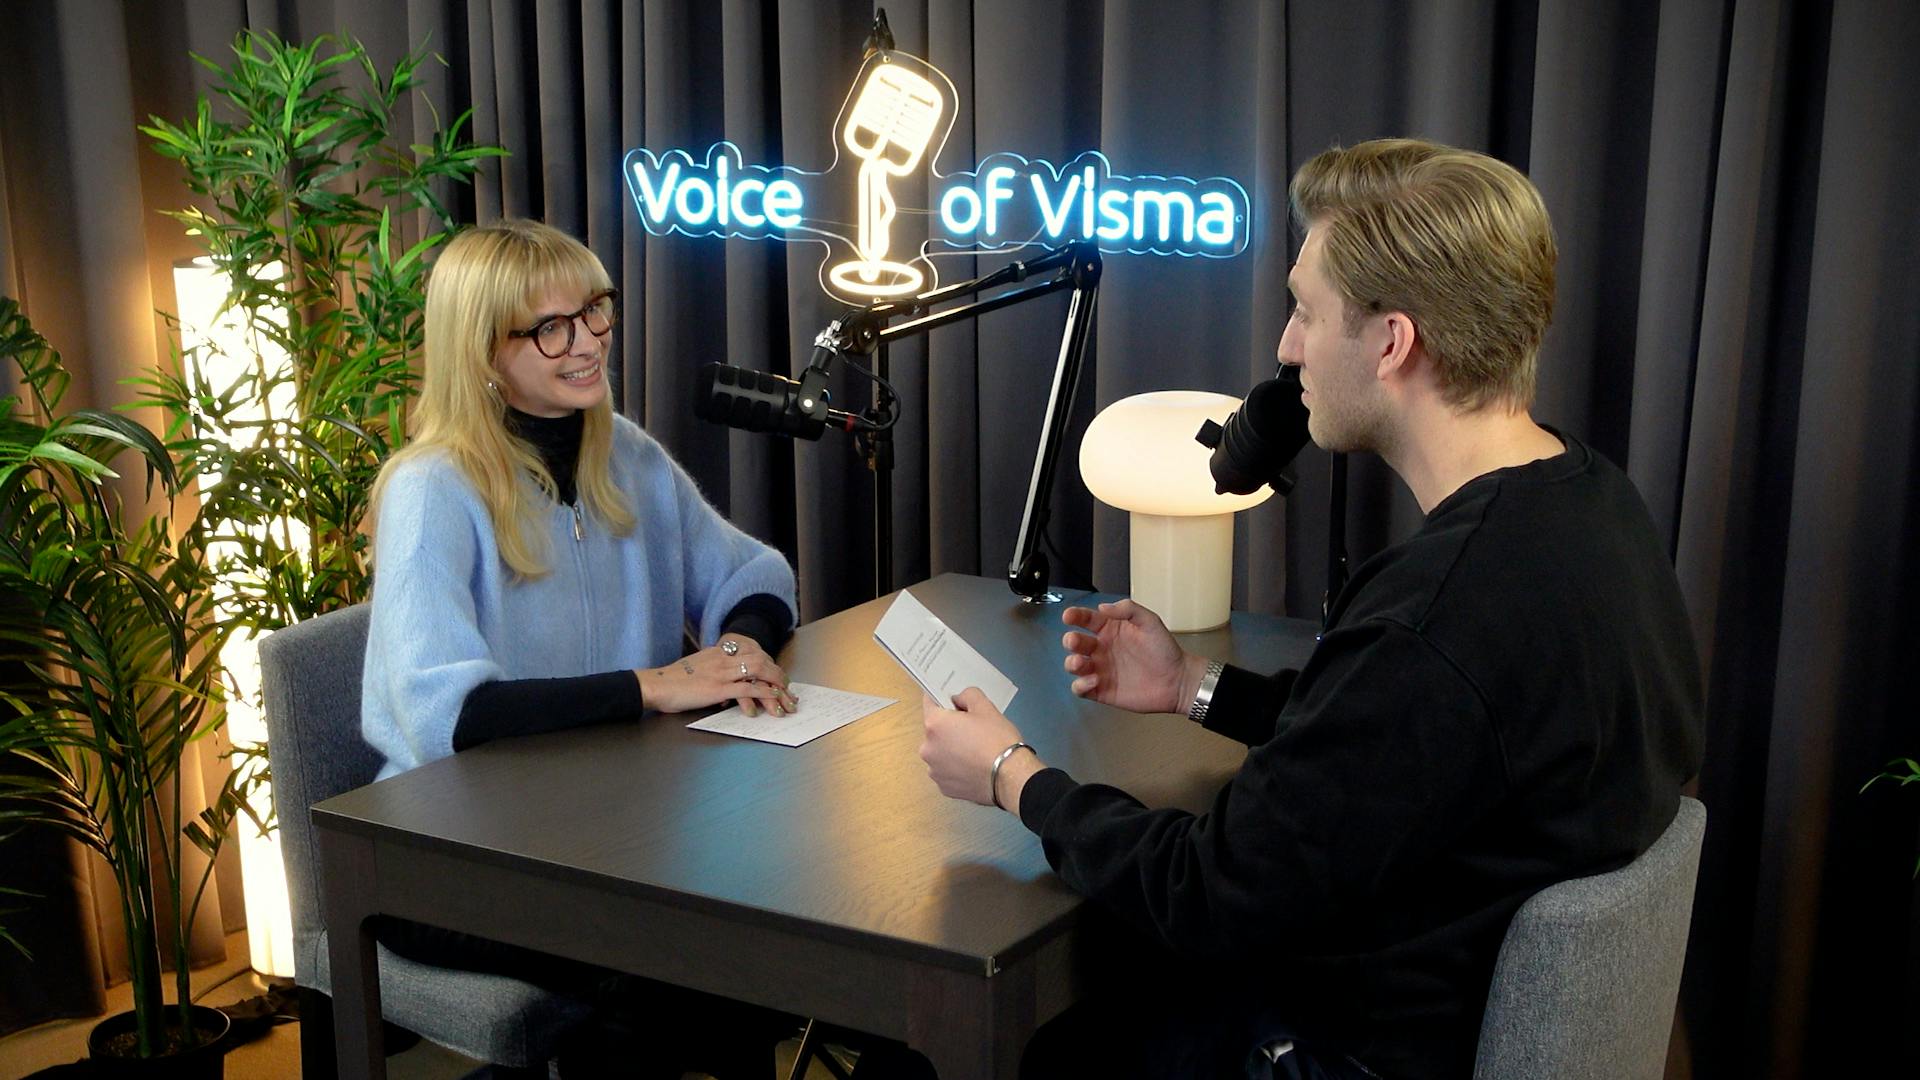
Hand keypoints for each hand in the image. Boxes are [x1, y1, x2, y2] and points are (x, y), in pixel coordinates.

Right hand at [636, 636, 796, 715]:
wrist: (656, 684)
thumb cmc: (671, 680)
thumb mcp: (695, 668)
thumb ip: (711, 670)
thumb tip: (722, 684)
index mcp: (717, 652)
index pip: (749, 651)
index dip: (767, 662)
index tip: (775, 673)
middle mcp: (722, 658)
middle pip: (759, 658)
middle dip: (777, 672)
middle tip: (787, 686)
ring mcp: (721, 672)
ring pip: (758, 670)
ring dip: (776, 682)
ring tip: (786, 695)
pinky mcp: (718, 688)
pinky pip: (748, 688)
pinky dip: (764, 693)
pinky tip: (773, 699)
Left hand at [919, 687, 1039, 810]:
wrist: (1010, 777)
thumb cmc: (998, 743)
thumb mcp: (986, 706)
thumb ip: (967, 695)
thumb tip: (958, 700)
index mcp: (935, 725)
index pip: (930, 703)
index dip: (943, 700)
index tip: (953, 704)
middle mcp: (928, 748)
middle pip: (935, 730)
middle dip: (951, 728)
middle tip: (973, 730)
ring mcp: (935, 770)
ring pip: (941, 752)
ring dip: (952, 749)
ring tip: (976, 751)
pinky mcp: (944, 787)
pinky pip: (947, 771)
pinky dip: (957, 768)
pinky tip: (974, 766)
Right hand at [1060, 600, 1206, 714]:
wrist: (1178, 680)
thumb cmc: (1166, 651)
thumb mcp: (1150, 621)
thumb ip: (1128, 609)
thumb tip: (1103, 607)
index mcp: (1110, 629)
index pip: (1086, 619)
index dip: (1075, 616)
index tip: (1069, 616)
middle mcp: (1102, 648)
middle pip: (1075, 642)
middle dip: (1070, 640)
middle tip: (1075, 640)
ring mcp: (1101, 670)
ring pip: (1074, 665)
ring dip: (1072, 663)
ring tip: (1081, 662)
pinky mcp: (1101, 690)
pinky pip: (1081, 688)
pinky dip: (1081, 685)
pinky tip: (1094, 680)